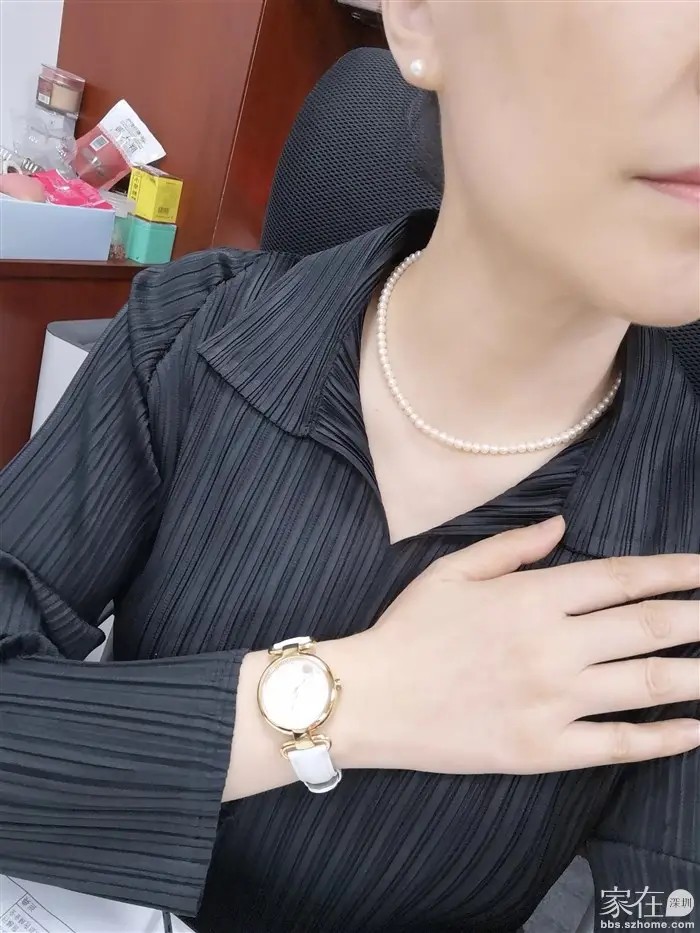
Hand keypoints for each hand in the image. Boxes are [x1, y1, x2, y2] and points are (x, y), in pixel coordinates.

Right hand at [331, 517, 699, 774]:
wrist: (373, 699)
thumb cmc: (409, 630)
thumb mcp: (453, 571)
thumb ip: (513, 546)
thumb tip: (564, 525)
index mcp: (532, 597)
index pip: (623, 578)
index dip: (675, 572)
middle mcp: (553, 645)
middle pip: (649, 626)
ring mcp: (553, 700)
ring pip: (648, 683)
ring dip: (698, 674)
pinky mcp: (544, 748)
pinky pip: (618, 743)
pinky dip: (665, 738)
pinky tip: (695, 730)